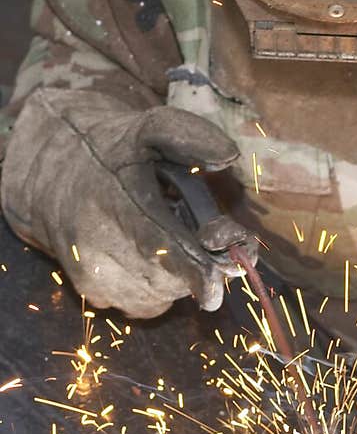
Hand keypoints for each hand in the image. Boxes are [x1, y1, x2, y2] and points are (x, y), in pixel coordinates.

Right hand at [2, 88, 241, 317]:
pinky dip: (161, 288)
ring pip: (164, 297)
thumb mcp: (150, 128)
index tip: (216, 289)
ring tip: (164, 238)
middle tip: (198, 233)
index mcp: (116, 203)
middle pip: (173, 279)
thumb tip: (228, 157)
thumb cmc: (113, 151)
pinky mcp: (93, 296)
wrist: (51, 176)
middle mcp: (99, 247)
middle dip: (200, 264)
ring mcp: (94, 277)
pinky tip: (149, 257)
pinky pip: (147, 305)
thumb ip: (190, 136)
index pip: (162, 249)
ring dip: (180, 277)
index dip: (196, 272)